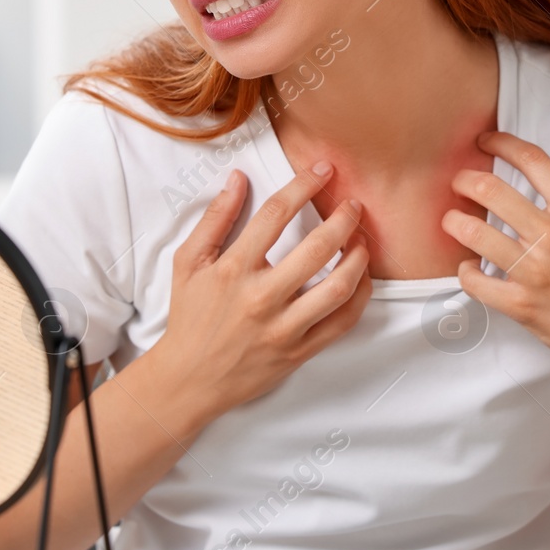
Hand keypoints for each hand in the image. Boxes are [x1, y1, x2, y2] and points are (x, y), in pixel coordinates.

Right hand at [150, 162, 373, 420]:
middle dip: (343, 218)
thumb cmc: (189, 317)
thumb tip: (238, 179)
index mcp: (233, 269)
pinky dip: (359, 297)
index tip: (323, 170)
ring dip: (358, 258)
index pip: (276, 214)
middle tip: (353, 204)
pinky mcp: (299, 352)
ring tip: (361, 240)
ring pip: (338, 288)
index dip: (303, 185)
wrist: (189, 379)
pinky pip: (342, 323)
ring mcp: (283, 328)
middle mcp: (261, 297)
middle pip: (317, 247)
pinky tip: (360, 278)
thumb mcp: (188, 262)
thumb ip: (215, 219)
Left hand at [440, 130, 549, 395]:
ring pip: (474, 233)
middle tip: (458, 181)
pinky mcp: (522, 304)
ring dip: (455, 222)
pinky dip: (464, 272)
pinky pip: (476, 281)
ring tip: (451, 220)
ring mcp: (535, 271)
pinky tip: (468, 268)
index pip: (532, 162)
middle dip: (466, 180)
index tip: (486, 141)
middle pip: (491, 190)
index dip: (502, 143)